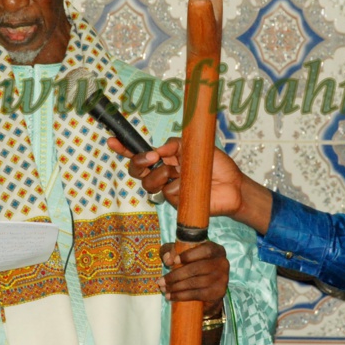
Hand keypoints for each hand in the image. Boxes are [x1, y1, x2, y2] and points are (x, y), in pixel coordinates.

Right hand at [109, 136, 246, 217]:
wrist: (233, 185)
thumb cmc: (216, 165)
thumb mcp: (196, 146)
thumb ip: (175, 144)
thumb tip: (159, 148)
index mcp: (166, 159)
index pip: (140, 154)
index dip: (124, 148)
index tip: (111, 141)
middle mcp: (163, 174)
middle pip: (136, 170)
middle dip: (138, 163)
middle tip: (152, 157)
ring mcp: (168, 189)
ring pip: (148, 183)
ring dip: (159, 175)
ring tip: (176, 172)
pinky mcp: (176, 203)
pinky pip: (167, 193)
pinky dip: (177, 187)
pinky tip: (189, 187)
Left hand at [159, 241, 228, 315]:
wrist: (208, 289)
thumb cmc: (194, 266)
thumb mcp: (183, 255)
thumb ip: (173, 251)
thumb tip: (167, 259)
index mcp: (216, 250)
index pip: (206, 250)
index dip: (189, 255)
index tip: (173, 261)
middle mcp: (223, 263)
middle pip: (197, 268)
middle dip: (176, 275)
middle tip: (161, 281)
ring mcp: (222, 279)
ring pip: (196, 282)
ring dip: (176, 287)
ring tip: (164, 289)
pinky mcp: (218, 292)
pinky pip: (197, 294)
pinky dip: (182, 296)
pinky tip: (171, 296)